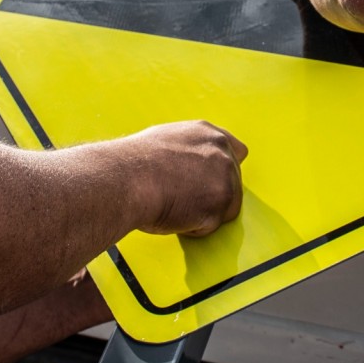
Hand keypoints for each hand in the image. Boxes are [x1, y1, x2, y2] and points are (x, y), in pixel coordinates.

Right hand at [127, 121, 245, 236]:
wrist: (125, 178)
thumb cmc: (134, 163)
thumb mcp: (167, 139)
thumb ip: (190, 148)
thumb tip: (190, 161)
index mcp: (210, 135)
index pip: (237, 151)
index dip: (223, 171)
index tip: (210, 181)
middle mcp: (223, 153)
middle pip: (233, 184)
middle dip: (212, 195)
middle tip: (183, 198)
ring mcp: (225, 179)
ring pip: (225, 208)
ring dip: (203, 212)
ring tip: (173, 204)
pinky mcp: (221, 205)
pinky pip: (210, 226)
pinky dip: (193, 228)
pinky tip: (172, 214)